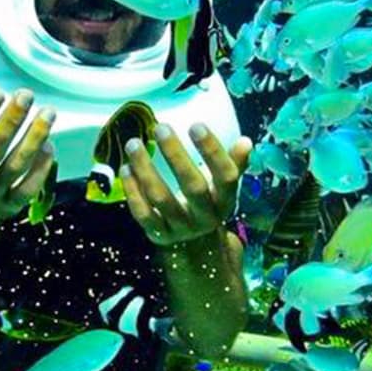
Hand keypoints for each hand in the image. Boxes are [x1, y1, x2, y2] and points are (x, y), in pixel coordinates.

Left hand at [120, 122, 251, 246]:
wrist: (195, 245)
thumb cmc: (208, 202)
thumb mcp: (223, 187)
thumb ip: (233, 164)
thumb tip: (246, 141)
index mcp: (225, 200)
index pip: (225, 176)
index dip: (212, 151)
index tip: (196, 125)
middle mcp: (205, 216)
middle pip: (192, 186)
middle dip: (176, 155)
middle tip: (161, 127)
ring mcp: (181, 227)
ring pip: (161, 198)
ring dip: (145, 169)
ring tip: (133, 143)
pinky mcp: (159, 234)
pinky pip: (143, 213)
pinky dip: (133, 191)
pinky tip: (126, 169)